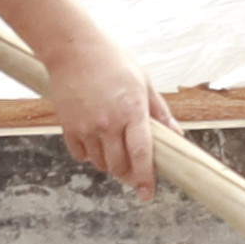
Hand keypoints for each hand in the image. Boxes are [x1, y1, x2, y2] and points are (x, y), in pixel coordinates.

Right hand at [42, 24, 167, 189]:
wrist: (73, 49)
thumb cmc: (112, 61)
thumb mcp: (143, 81)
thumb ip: (159, 111)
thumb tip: (176, 134)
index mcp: (132, 111)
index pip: (141, 154)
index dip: (146, 178)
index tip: (148, 194)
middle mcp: (109, 123)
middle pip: (119, 166)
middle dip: (128, 174)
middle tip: (134, 170)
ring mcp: (87, 126)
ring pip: (100, 164)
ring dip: (110, 163)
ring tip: (114, 148)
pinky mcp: (68, 126)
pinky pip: (80, 155)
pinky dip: (89, 155)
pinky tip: (95, 141)